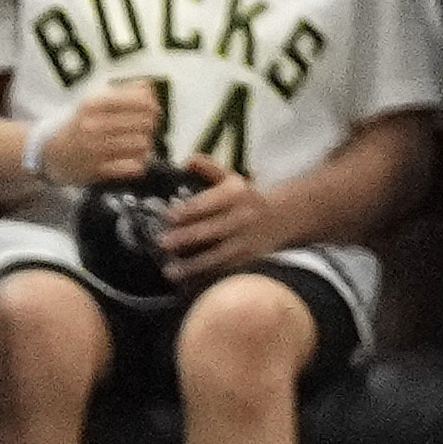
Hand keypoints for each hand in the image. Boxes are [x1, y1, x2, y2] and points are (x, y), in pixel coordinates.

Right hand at [35, 77, 168, 189]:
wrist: (49, 153)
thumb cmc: (80, 123)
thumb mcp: (94, 100)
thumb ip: (124, 91)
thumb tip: (149, 87)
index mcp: (94, 103)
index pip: (141, 100)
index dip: (152, 105)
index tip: (152, 109)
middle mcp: (94, 125)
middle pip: (145, 122)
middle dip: (151, 124)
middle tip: (146, 127)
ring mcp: (94, 149)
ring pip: (142, 144)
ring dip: (146, 144)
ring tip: (138, 142)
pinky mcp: (96, 171)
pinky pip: (133, 166)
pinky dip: (138, 162)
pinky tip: (132, 158)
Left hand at [149, 164, 289, 277]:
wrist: (280, 219)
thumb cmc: (244, 199)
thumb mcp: (232, 178)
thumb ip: (210, 168)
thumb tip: (187, 159)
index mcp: (236, 194)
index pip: (208, 202)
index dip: (188, 210)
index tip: (168, 216)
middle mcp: (242, 217)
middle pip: (210, 230)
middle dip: (185, 238)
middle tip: (161, 243)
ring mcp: (245, 242)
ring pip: (217, 255)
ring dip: (192, 265)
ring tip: (170, 271)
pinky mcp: (247, 260)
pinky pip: (224, 270)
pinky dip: (205, 278)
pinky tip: (187, 284)